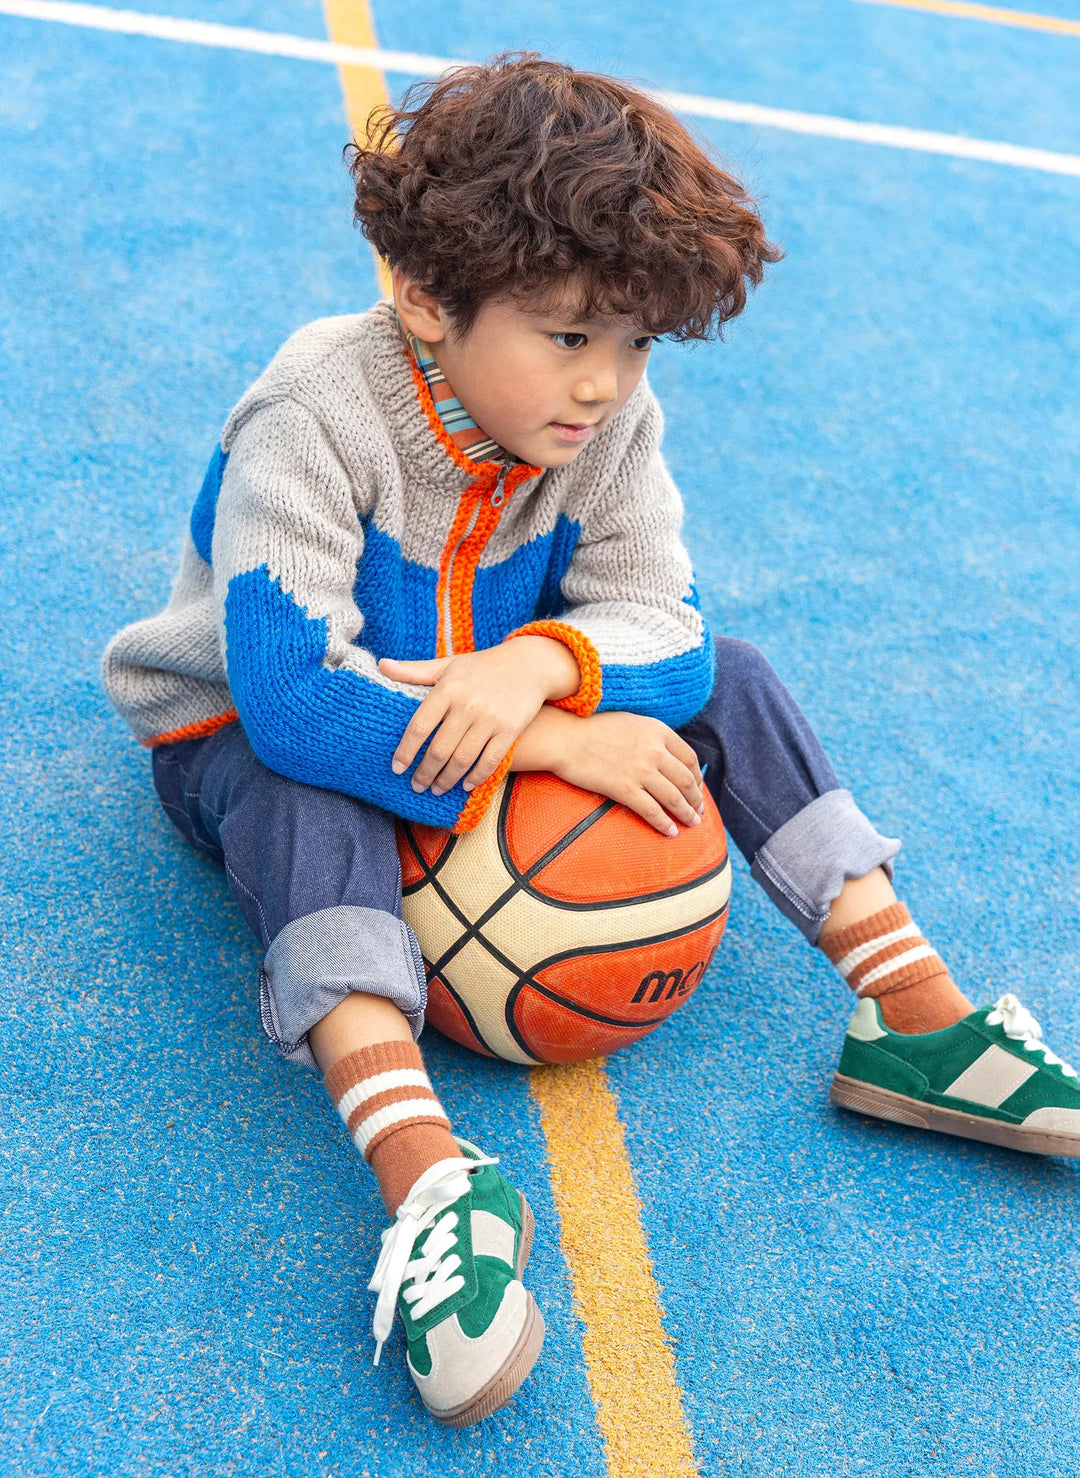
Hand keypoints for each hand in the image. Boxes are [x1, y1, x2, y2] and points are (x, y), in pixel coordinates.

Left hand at [378, 637, 578, 794]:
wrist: (529, 664)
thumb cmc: (481, 666)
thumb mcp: (447, 665)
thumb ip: (414, 670)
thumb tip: (381, 666)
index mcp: (447, 689)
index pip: (419, 726)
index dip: (406, 751)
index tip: (397, 768)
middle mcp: (468, 705)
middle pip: (439, 749)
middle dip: (425, 773)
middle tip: (416, 785)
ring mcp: (490, 719)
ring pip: (462, 759)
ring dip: (446, 779)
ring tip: (436, 789)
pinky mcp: (510, 730)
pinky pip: (489, 761)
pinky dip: (475, 777)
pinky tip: (465, 785)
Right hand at [513, 708, 705, 837]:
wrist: (564, 738)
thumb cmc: (592, 728)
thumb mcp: (630, 722)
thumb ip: (651, 736)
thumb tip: (665, 753)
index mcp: (658, 731)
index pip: (690, 758)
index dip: (698, 776)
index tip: (697, 787)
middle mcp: (654, 750)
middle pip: (687, 780)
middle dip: (696, 799)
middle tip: (699, 810)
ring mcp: (641, 771)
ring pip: (674, 798)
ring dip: (686, 814)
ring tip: (692, 824)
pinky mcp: (625, 789)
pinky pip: (652, 811)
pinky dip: (665, 824)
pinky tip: (671, 832)